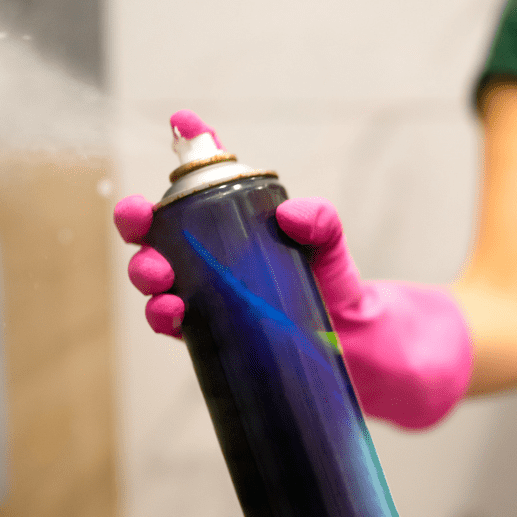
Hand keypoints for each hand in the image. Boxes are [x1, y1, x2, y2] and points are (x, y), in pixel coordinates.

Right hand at [113, 194, 473, 429]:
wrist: (374, 363)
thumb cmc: (349, 301)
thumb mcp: (337, 257)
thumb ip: (323, 227)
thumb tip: (293, 214)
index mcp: (237, 242)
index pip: (193, 207)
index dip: (170, 184)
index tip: (162, 152)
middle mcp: (218, 274)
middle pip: (162, 249)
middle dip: (142, 242)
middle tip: (148, 249)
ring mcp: (219, 311)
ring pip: (165, 293)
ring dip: (150, 287)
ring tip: (163, 289)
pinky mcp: (226, 348)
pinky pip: (186, 334)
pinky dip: (170, 323)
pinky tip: (173, 317)